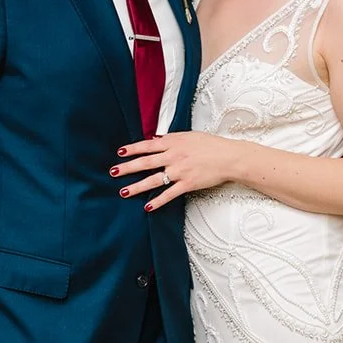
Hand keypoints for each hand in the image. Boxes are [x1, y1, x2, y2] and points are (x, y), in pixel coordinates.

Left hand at [111, 132, 230, 210]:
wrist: (229, 157)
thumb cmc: (211, 145)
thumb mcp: (189, 136)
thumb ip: (171, 139)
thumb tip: (156, 139)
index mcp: (173, 142)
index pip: (148, 145)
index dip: (133, 149)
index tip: (120, 153)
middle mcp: (173, 156)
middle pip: (145, 162)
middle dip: (127, 168)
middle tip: (113, 172)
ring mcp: (179, 171)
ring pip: (153, 180)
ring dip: (136, 186)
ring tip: (123, 192)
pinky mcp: (187, 184)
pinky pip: (169, 194)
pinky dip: (157, 201)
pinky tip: (147, 207)